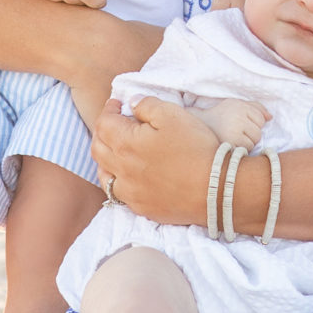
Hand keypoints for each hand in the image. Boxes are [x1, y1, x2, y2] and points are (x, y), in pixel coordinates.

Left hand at [92, 94, 217, 225]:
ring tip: (116, 151)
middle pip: (98, 148)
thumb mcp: (173, 114)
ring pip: (104, 175)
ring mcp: (130, 192)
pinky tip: (128, 178)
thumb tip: (132, 104)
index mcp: (125, 144)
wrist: (215, 189)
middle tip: (114, 123)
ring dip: (105, 159)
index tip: (117, 104)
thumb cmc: (194, 148)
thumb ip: (147, 105)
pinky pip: (119, 195)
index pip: (104, 123)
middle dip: (102, 132)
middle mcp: (121, 170)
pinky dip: (118, 182)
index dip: (109, 110)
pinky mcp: (141, 208)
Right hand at [193, 96, 268, 150]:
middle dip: (251, 135)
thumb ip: (256, 107)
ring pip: (253, 143)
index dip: (255, 124)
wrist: (201, 124)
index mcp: (240, 105)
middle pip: (258, 133)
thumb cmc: (222, 114)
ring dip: (247, 143)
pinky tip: (232, 144)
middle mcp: (237, 117)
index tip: (243, 124)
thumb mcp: (237, 104)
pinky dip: (241, 149)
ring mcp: (232, 131)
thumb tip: (270, 118)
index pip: (261, 119)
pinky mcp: (228, 143)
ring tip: (234, 138)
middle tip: (239, 132)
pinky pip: (245, 150)